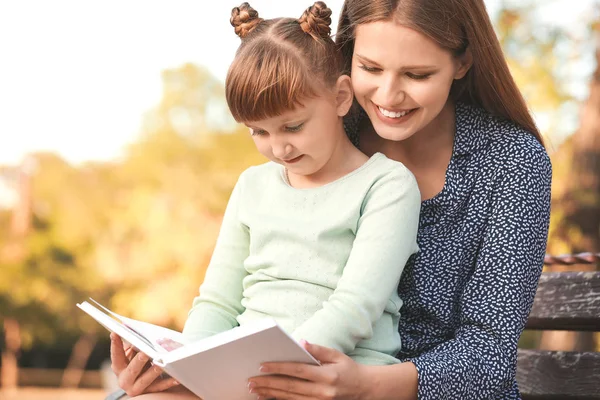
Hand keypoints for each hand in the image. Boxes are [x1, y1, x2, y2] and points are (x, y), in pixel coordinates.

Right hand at [110, 332, 179, 396]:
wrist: (140, 384)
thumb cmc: (136, 363)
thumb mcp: (131, 354)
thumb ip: (132, 345)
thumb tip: (135, 332)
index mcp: (119, 368)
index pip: (116, 356)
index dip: (115, 345)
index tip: (115, 333)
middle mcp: (125, 380)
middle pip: (132, 370)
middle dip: (138, 361)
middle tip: (144, 353)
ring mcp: (136, 388)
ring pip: (145, 380)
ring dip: (153, 372)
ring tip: (161, 365)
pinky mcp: (149, 391)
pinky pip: (159, 387)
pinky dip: (168, 382)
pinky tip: (176, 378)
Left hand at [247, 340, 369, 399]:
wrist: (365, 389)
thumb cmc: (349, 369)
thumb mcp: (336, 355)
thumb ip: (318, 350)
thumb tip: (300, 342)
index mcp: (327, 376)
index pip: (297, 370)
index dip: (279, 368)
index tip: (263, 365)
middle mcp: (322, 392)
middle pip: (290, 387)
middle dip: (268, 383)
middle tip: (251, 380)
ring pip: (290, 398)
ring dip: (270, 394)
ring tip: (255, 389)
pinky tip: (269, 397)